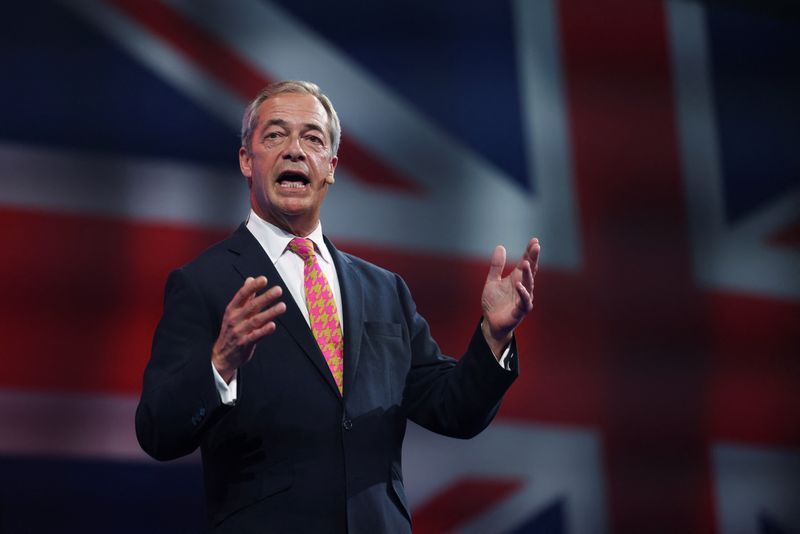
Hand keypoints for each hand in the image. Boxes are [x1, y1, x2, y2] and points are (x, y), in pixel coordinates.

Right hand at [212, 276, 286, 382]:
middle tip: (278, 290)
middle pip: (251, 306)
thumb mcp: (233, 312)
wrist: (222, 355)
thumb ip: (244, 297)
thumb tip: (250, 279)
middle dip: (266, 297)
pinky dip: (264, 330)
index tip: (263, 279)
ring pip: (256, 320)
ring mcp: (239, 332)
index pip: (242, 295)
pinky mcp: (245, 343)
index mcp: (232, 310)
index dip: (252, 287)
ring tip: (282, 306)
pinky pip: (255, 336)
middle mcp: (235, 319)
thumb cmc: (231, 331)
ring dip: (270, 313)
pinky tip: (272, 325)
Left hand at [481, 238, 539, 354]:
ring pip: (529, 285)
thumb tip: (501, 247)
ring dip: (528, 274)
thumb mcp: (492, 281)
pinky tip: (519, 285)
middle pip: (530, 271)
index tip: (535, 241)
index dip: (530, 253)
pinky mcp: (520, 311)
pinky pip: (524, 302)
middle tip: (536, 246)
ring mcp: (523, 299)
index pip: (526, 263)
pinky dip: (522, 293)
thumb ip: (496, 266)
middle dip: (533, 259)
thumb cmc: (494, 302)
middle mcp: (523, 287)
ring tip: (526, 262)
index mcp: (517, 279)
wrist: (491, 322)